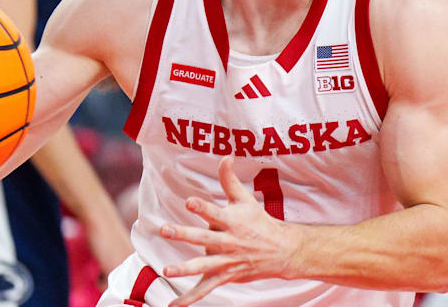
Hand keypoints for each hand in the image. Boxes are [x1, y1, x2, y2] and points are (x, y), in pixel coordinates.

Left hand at [159, 156, 303, 306]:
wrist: (282, 251)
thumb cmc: (259, 221)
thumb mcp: (245, 199)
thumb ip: (230, 179)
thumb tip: (225, 155)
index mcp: (232, 221)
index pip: (215, 212)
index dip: (203, 208)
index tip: (190, 202)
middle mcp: (229, 241)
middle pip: (204, 238)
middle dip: (184, 235)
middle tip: (165, 230)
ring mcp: (227, 261)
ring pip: (203, 266)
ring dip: (185, 268)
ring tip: (166, 270)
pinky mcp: (226, 276)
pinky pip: (205, 288)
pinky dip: (189, 298)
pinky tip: (173, 306)